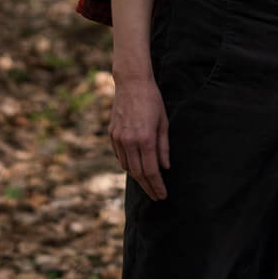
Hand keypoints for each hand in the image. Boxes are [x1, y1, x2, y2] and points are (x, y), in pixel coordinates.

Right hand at [109, 73, 169, 200]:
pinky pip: (120, 157)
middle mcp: (129, 141)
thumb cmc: (152, 100)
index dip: (157, 185)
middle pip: (138, 173)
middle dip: (148, 187)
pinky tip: (135, 168)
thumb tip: (166, 168)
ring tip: (147, 184)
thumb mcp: (163, 122)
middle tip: (156, 196)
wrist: (131, 82)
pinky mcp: (112, 134)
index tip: (163, 195)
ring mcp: (118, 138)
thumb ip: (164, 147)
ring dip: (137, 178)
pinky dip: (128, 165)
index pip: (151, 171)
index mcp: (145, 138)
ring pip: (127, 167)